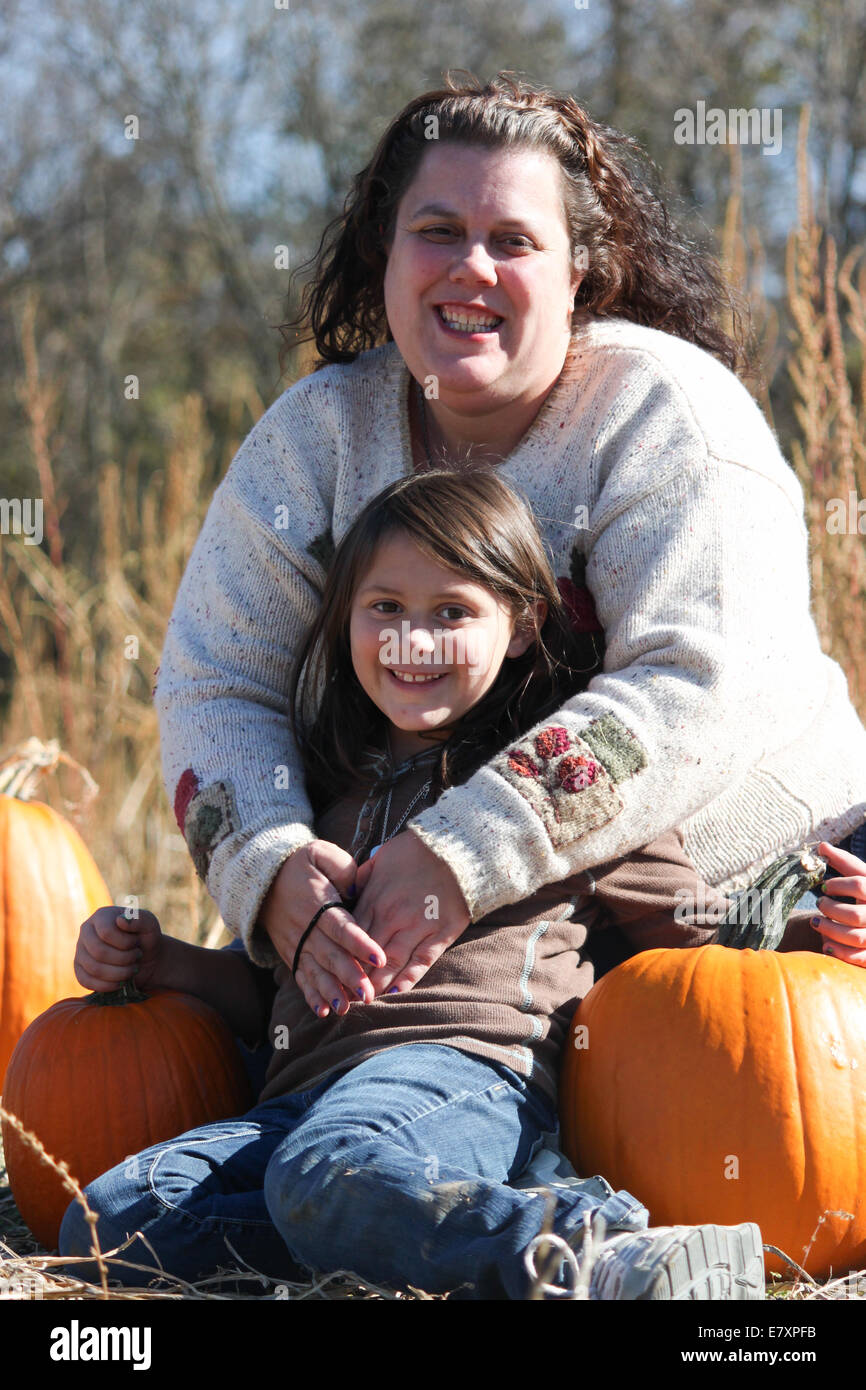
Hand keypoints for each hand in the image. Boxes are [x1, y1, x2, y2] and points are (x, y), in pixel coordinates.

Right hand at [74, 905, 165, 992]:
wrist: (146, 958)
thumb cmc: (146, 938)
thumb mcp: (150, 924)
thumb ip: (140, 919)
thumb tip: (120, 920)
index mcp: (101, 916)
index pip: (106, 932)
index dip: (125, 943)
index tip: (136, 943)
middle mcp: (86, 931)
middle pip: (99, 952)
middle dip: (123, 959)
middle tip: (137, 957)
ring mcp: (81, 951)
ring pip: (94, 968)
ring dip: (119, 973)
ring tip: (132, 969)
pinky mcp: (80, 970)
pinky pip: (86, 981)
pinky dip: (107, 985)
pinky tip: (121, 982)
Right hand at [257, 840, 387, 1017]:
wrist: (263, 877)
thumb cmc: (301, 864)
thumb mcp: (320, 853)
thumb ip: (343, 868)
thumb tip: (358, 889)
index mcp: (317, 902)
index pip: (340, 926)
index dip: (360, 943)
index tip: (379, 958)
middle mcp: (305, 927)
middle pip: (329, 954)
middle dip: (349, 976)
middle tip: (369, 994)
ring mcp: (296, 943)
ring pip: (315, 971)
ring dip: (330, 991)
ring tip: (346, 1008)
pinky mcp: (291, 954)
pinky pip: (300, 977)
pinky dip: (310, 995)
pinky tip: (323, 1012)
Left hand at [352, 830, 470, 993]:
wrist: (456, 847)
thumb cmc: (415, 851)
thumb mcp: (379, 859)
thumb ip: (359, 878)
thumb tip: (344, 893)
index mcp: (375, 899)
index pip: (351, 936)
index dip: (340, 957)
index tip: (330, 974)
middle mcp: (394, 916)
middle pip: (368, 954)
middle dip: (355, 977)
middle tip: (343, 998)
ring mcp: (419, 926)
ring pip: (392, 962)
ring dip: (377, 983)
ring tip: (366, 1001)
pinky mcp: (441, 933)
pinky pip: (422, 960)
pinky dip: (409, 978)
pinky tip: (396, 993)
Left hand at [811, 841, 865, 966]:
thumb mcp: (863, 877)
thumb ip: (845, 863)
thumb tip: (821, 846)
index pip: (860, 885)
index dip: (838, 884)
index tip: (825, 886)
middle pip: (854, 915)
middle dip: (831, 909)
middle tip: (819, 903)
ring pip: (854, 936)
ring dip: (830, 930)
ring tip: (816, 922)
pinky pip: (858, 957)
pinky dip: (839, 952)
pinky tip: (825, 944)